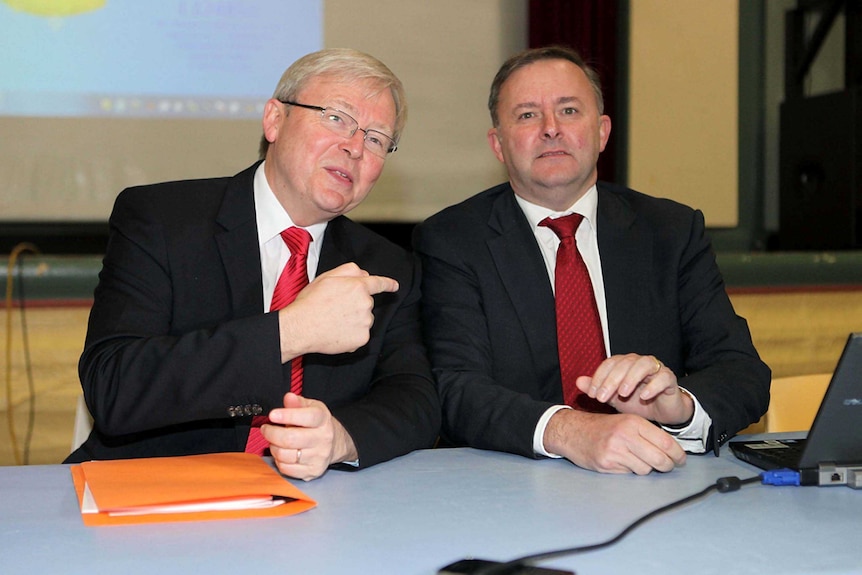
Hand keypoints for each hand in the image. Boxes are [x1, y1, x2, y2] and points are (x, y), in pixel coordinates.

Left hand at [262, 392, 357, 480]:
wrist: (335, 444)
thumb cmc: (317, 424)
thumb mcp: (310, 408)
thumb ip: (297, 403)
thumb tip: (289, 397)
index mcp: (322, 419)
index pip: (306, 417)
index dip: (287, 416)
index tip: (272, 415)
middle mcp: (323, 439)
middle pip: (290, 439)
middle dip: (271, 433)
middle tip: (266, 429)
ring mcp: (318, 457)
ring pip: (285, 455)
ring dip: (274, 448)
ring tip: (275, 441)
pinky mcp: (312, 471)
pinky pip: (286, 469)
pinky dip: (279, 461)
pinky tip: (282, 454)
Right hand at [278, 262, 398, 360]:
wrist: (300, 328)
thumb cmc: (310, 302)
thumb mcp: (326, 277)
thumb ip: (348, 271)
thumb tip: (364, 274)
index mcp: (357, 286)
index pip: (378, 283)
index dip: (388, 284)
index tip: (395, 286)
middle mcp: (365, 304)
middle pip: (366, 303)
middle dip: (355, 305)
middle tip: (334, 309)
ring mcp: (365, 322)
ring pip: (364, 320)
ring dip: (353, 320)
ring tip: (333, 322)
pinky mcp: (362, 339)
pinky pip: (360, 335)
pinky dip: (351, 335)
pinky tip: (336, 333)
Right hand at [544, 409, 685, 473]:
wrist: (572, 431)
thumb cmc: (602, 427)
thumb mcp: (625, 422)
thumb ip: (646, 433)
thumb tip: (672, 450)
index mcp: (633, 422)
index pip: (665, 442)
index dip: (678, 454)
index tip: (681, 460)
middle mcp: (625, 435)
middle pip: (660, 459)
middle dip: (667, 466)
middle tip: (668, 466)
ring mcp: (615, 451)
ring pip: (646, 469)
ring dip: (647, 468)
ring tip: (637, 460)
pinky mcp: (606, 464)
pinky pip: (629, 473)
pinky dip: (630, 470)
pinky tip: (621, 462)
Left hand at [575, 354, 693, 425]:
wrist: (662, 413)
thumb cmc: (638, 403)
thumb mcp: (614, 398)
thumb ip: (598, 389)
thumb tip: (578, 382)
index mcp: (625, 364)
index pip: (609, 364)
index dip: (599, 377)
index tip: (592, 394)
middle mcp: (639, 362)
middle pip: (624, 364)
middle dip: (611, 380)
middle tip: (602, 397)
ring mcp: (656, 369)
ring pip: (643, 365)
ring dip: (631, 378)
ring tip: (622, 393)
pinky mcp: (670, 379)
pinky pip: (663, 377)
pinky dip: (653, 386)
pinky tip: (644, 397)